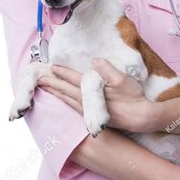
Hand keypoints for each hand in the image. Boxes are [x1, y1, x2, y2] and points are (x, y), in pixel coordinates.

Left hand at [38, 59, 158, 132]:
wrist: (141, 118)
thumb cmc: (133, 97)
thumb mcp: (123, 79)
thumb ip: (107, 69)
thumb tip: (95, 61)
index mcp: (92, 90)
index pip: (72, 79)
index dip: (61, 72)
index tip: (50, 67)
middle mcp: (86, 102)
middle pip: (65, 91)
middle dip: (52, 84)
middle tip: (39, 80)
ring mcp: (89, 111)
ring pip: (67, 100)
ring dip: (56, 94)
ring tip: (47, 89)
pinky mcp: (92, 117)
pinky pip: (73, 107)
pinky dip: (65, 102)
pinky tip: (64, 101)